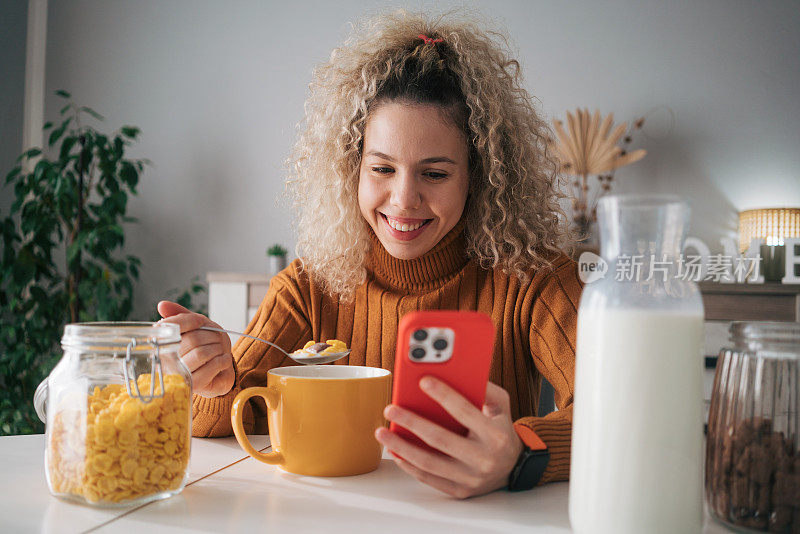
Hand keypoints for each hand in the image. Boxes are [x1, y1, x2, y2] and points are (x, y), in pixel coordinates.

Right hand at [157, 301, 234, 397]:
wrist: (220, 371)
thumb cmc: (206, 347)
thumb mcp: (197, 327)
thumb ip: (181, 316)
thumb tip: (161, 305)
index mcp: (163, 344)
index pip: (173, 327)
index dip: (190, 320)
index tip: (201, 321)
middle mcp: (167, 361)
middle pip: (193, 340)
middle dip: (212, 336)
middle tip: (218, 338)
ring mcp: (179, 375)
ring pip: (202, 353)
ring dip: (218, 348)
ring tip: (220, 350)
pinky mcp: (193, 386)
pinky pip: (212, 367)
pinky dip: (223, 360)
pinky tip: (223, 360)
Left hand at [375, 379, 523, 498]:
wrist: (513, 468)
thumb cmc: (500, 430)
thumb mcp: (502, 407)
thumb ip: (485, 389)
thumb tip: (457, 373)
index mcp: (495, 435)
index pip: (465, 412)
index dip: (443, 395)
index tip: (422, 381)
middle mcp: (483, 459)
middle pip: (440, 439)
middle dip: (411, 423)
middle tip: (390, 409)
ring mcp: (470, 478)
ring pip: (429, 463)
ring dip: (401, 447)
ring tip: (382, 432)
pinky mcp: (459, 491)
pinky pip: (428, 478)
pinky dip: (408, 465)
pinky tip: (394, 451)